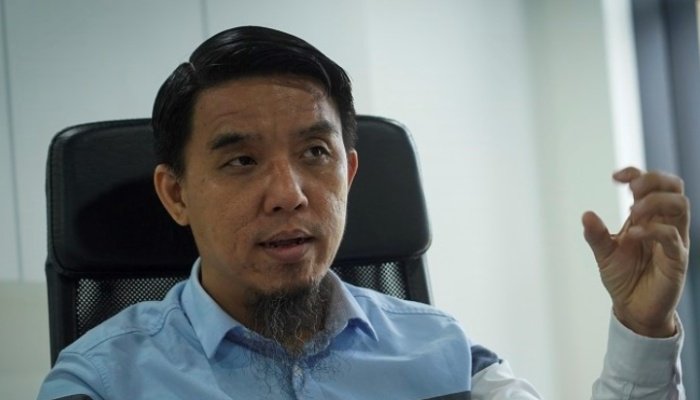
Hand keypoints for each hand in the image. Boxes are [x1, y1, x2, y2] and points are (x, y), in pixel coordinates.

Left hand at [582, 167, 689, 337]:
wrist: (634, 309)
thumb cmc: (624, 278)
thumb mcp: (605, 253)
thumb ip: (596, 235)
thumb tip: (586, 214)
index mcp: (648, 218)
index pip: (653, 184)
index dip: (636, 173)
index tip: (615, 177)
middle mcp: (664, 224)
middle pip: (674, 187)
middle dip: (653, 180)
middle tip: (631, 189)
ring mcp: (673, 240)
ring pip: (681, 205)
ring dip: (655, 201)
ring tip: (632, 212)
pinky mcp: (677, 259)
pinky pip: (672, 236)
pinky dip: (652, 229)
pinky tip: (632, 234)